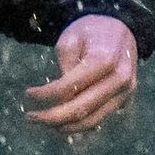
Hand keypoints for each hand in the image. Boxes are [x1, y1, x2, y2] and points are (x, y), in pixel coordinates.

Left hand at [25, 15, 139, 139]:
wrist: (121, 28)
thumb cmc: (91, 31)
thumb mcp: (70, 39)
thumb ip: (65, 67)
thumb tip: (60, 97)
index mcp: (105, 60)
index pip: (69, 87)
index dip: (45, 94)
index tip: (28, 93)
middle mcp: (120, 80)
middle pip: (81, 109)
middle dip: (52, 117)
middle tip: (31, 118)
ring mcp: (126, 92)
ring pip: (93, 120)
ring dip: (66, 126)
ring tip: (45, 123)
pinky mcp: (126, 99)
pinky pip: (101, 118)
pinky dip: (80, 124)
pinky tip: (64, 122)